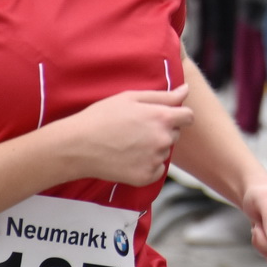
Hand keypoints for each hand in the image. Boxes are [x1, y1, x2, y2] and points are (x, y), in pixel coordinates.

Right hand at [61, 86, 192, 185]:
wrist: (77, 146)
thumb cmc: (101, 117)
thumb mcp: (130, 97)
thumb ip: (163, 95)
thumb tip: (186, 89)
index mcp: (162, 117)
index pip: (188, 116)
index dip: (178, 115)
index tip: (164, 117)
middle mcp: (163, 139)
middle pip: (175, 134)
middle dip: (162, 130)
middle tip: (137, 129)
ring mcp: (155, 160)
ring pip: (164, 152)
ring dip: (154, 148)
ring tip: (129, 144)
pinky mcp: (146, 177)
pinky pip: (157, 170)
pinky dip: (147, 166)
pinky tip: (129, 158)